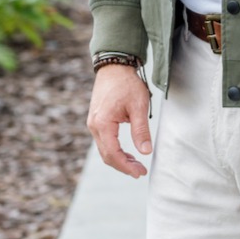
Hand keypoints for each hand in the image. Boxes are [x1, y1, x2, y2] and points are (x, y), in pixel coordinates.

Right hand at [87, 64, 151, 178]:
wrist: (114, 66)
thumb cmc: (127, 84)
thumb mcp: (138, 105)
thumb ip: (141, 130)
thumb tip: (146, 151)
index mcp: (103, 124)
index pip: (112, 154)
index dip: (126, 166)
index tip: (140, 172)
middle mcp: (94, 126)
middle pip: (106, 155)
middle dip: (123, 165)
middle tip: (140, 171)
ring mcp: (94, 123)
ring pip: (104, 149)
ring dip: (119, 159)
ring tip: (136, 164)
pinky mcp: (97, 120)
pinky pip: (104, 141)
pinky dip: (115, 149)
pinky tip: (127, 152)